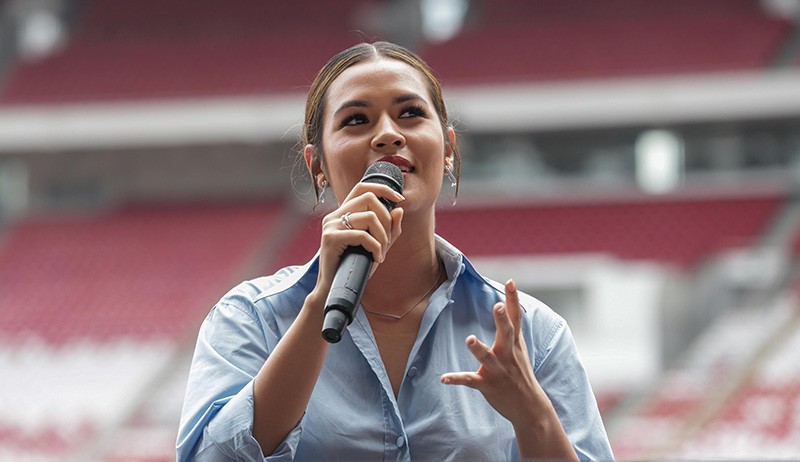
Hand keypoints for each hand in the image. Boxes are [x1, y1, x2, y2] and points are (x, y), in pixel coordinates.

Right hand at [313, 183, 403, 298]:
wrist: (335, 288)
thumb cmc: (354, 266)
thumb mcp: (376, 245)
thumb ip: (389, 229)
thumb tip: (399, 210)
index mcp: (343, 213)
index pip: (362, 187)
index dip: (383, 188)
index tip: (399, 199)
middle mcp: (334, 215)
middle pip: (369, 198)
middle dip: (386, 219)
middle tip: (387, 240)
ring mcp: (331, 225)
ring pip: (369, 217)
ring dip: (383, 236)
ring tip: (382, 252)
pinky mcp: (330, 238)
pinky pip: (363, 235)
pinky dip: (376, 247)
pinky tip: (377, 258)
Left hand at [440, 279, 543, 425]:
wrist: (529, 406)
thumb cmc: (521, 371)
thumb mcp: (520, 347)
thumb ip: (513, 325)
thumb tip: (508, 301)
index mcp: (515, 344)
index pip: (515, 317)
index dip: (513, 299)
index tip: (510, 282)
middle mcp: (508, 354)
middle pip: (507, 334)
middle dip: (502, 320)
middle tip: (497, 306)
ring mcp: (498, 370)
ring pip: (487, 357)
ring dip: (479, 349)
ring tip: (469, 339)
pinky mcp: (487, 385)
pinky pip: (470, 380)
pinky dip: (456, 379)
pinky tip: (443, 378)